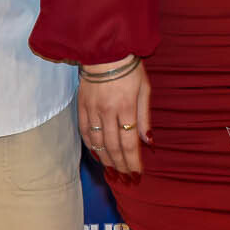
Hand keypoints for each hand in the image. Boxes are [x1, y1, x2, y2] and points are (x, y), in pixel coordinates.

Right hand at [79, 58, 151, 175]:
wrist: (103, 50)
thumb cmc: (129, 68)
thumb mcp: (144, 89)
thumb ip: (145, 117)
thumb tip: (149, 142)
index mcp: (126, 107)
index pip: (129, 143)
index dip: (133, 162)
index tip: (137, 174)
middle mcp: (107, 111)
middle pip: (113, 147)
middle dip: (121, 166)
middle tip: (126, 180)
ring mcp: (92, 109)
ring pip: (98, 142)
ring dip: (106, 160)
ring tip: (113, 172)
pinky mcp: (81, 105)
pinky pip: (85, 131)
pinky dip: (91, 145)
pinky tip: (97, 155)